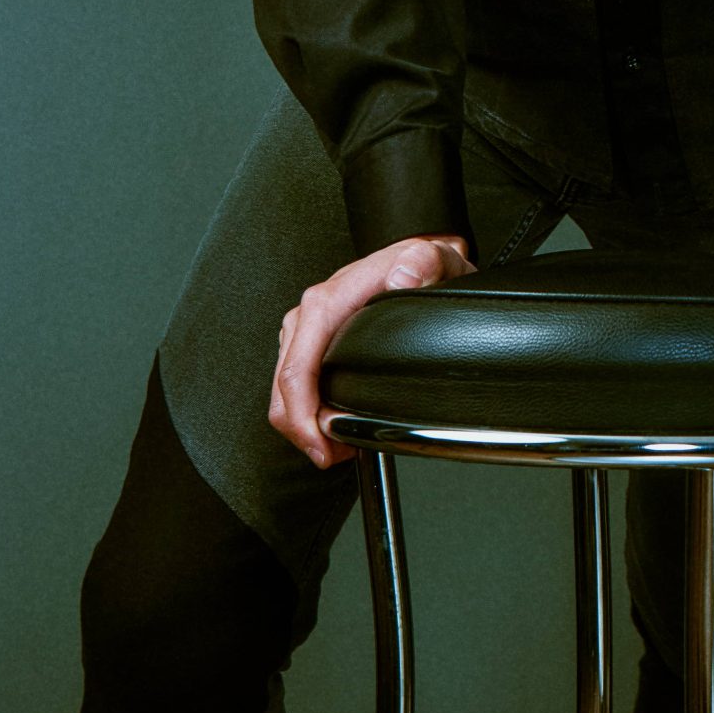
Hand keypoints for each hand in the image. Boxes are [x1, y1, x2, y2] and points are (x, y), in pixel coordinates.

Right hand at [270, 233, 476, 467]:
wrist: (417, 257)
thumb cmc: (419, 264)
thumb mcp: (430, 259)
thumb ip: (421, 263)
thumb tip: (402, 278)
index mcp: (328, 301)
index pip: (297, 369)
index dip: (303, 416)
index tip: (322, 446)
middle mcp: (310, 315)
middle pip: (283, 388)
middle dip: (301, 430)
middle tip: (333, 456)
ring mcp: (307, 329)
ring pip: (283, 390)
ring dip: (302, 424)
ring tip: (335, 446)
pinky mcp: (311, 341)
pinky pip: (294, 383)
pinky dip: (306, 411)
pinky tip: (330, 424)